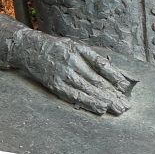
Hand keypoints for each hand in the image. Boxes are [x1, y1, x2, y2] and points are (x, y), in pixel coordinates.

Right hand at [12, 31, 135, 114]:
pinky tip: (98, 108)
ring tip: (116, 109)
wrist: (29, 48)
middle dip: (112, 93)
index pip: (102, 64)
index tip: (125, 86)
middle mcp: (72, 61)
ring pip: (87, 90)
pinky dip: (88, 103)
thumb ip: (90, 57)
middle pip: (96, 80)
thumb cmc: (55, 48)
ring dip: (103, 100)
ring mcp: (63, 74)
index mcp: (79, 50)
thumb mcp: (74, 45)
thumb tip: (111, 73)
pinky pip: (74, 96)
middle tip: (124, 105)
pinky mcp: (55, 84)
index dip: (115, 76)